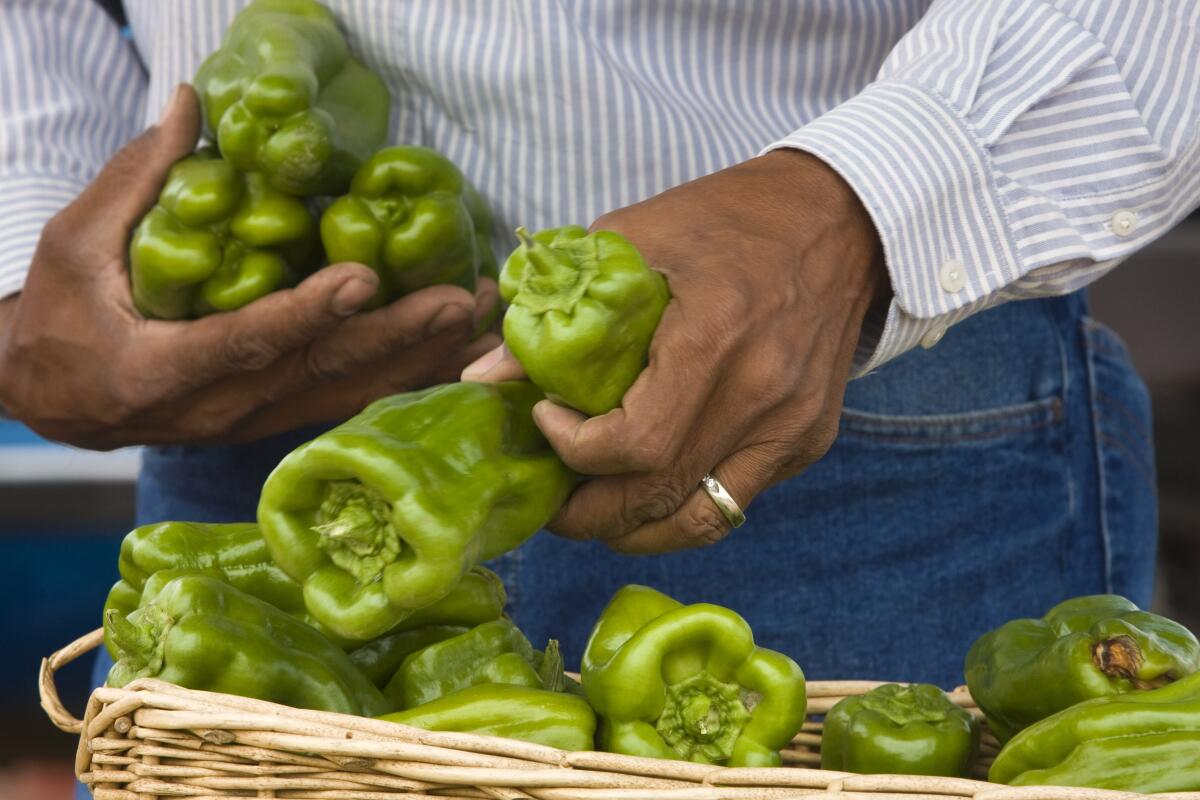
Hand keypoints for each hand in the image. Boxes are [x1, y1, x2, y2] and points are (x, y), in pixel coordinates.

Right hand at [0, 85, 499, 449]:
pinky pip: (351, 401)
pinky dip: (406, 377)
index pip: (244, 341)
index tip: (363, 279)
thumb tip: (191, 105)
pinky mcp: (279, 417)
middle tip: (464, 300)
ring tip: (484, 321)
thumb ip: (139, 179)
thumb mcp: (76, 243)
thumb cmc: (64, 318)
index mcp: (160, 370)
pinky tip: (457, 354)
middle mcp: (221, 408)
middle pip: (320, 373)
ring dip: (421, 358)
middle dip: (398, 337)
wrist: (59, 398)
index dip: (305, 313)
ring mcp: (256, 420)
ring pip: (348, 394)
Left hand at [465, 150, 884, 552]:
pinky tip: (650, 491)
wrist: (838, 220)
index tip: (546, 419)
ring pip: (700, 520)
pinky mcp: (809, 440)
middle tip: (548, 501)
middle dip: (588, 515)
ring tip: (592, 515)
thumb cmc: (726, 220)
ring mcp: (792, 427)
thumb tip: (483, 376)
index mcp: (715, 340)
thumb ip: (554, 311)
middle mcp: (761, 396)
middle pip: (659, 497)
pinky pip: (735, 501)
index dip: (574, 450)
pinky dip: (683, 509)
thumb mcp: (632, 240)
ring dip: (634, 530)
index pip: (634, 445)